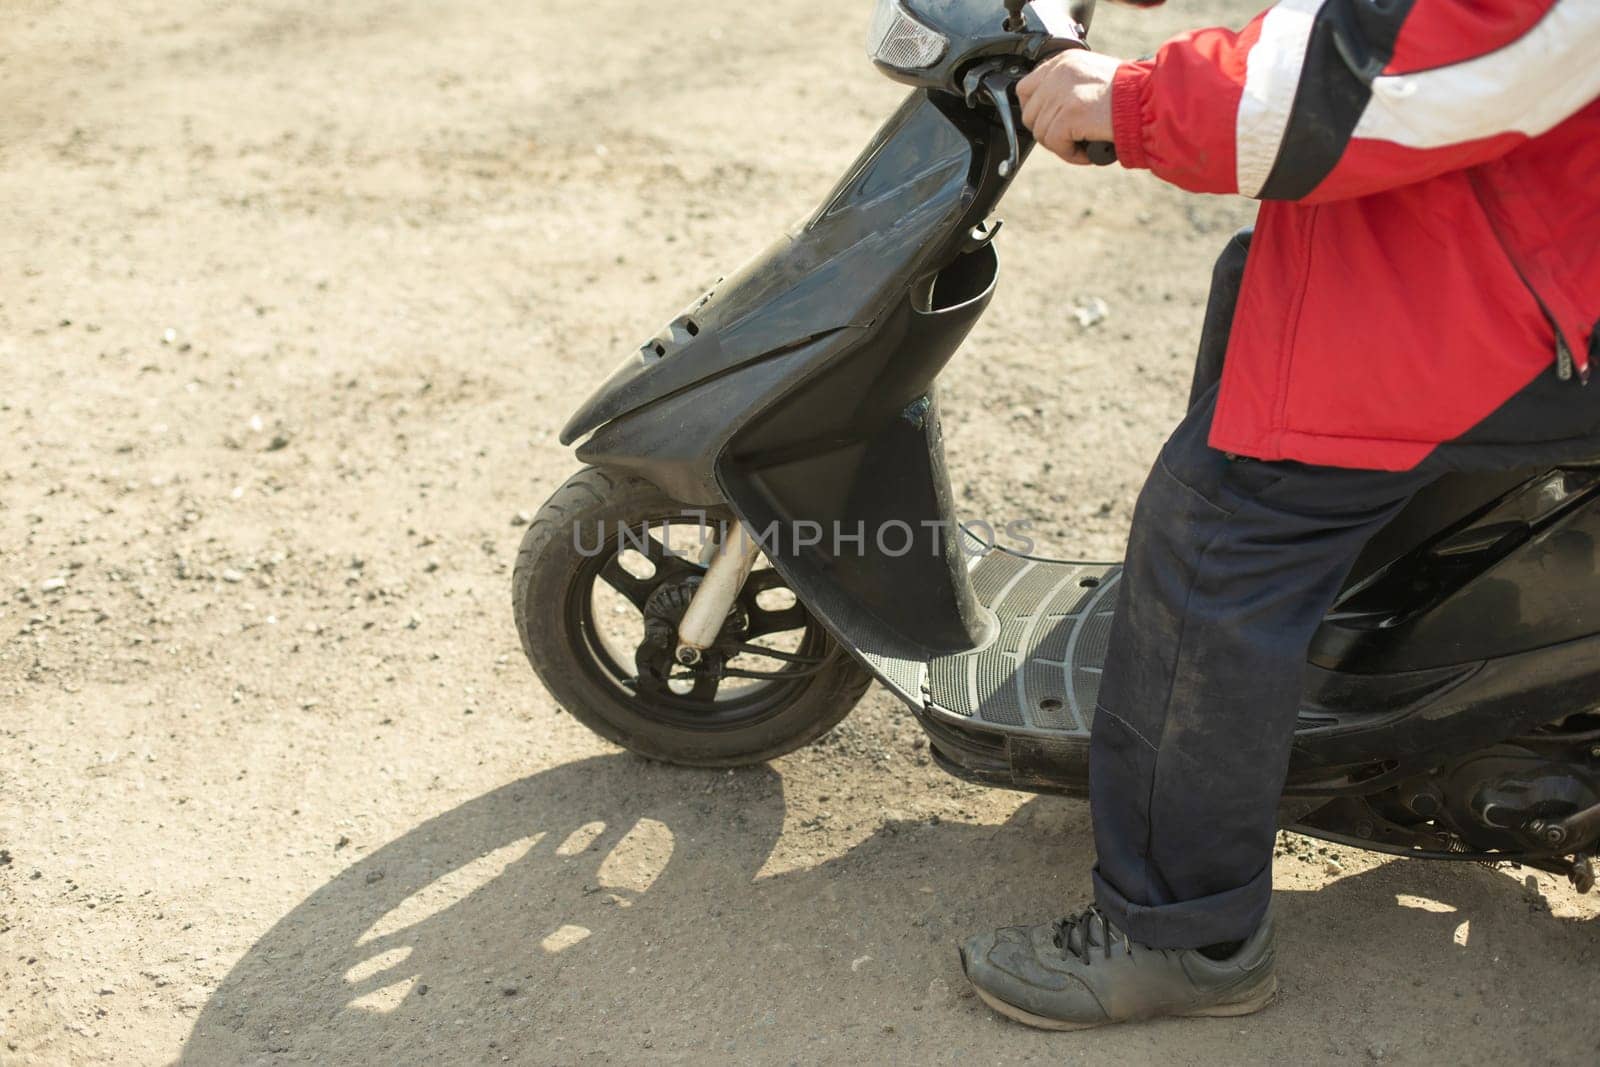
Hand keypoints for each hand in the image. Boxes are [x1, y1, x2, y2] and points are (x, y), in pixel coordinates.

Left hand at [1016, 50, 1120, 164]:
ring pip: (1041, 133)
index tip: (1051, 122)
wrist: (1149, 101)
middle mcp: (1059, 74)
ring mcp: (1062, 94)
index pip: (1025, 89)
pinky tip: (1087, 150)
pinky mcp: (1068, 116)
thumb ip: (1067, 88)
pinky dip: (1070, 154)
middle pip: (1030, 115)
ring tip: (1084, 144)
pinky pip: (1055, 144)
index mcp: (1063, 62)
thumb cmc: (1130, 94)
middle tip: (1071, 138)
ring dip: (1062, 145)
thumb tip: (1047, 112)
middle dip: (1049, 132)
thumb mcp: (1092, 77)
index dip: (1036, 111)